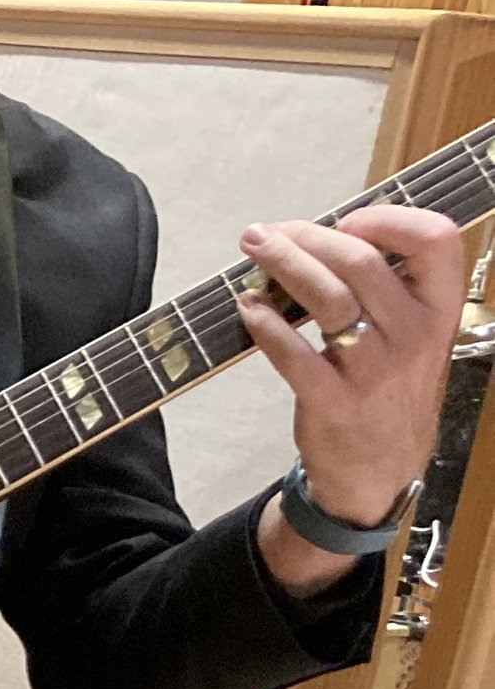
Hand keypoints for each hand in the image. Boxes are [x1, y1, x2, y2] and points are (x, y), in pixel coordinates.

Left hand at [237, 205, 465, 591]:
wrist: (379, 470)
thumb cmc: (389, 389)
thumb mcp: (413, 336)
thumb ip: (387, 289)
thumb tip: (325, 237)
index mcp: (440, 309)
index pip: (436, 239)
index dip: (388, 218)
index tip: (345, 221)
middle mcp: (414, 335)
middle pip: (360, 262)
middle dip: (306, 237)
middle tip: (268, 232)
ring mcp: (375, 371)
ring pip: (326, 298)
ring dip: (282, 265)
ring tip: (253, 250)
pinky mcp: (333, 402)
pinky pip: (293, 353)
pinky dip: (265, 323)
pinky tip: (248, 306)